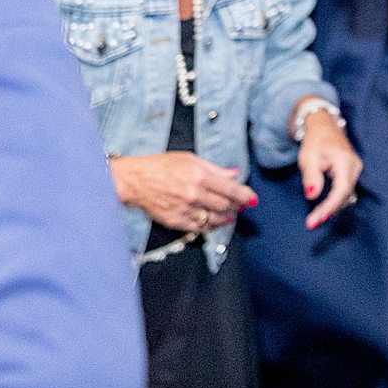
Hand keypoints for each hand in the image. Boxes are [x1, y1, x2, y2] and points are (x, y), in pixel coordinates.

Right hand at [108, 152, 256, 232]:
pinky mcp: (176, 221)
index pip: (231, 189)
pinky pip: (200, 228)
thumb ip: (215, 169)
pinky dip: (210, 226)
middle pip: (226, 205)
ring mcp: (185, 209)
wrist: (135, 181)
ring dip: (226, 217)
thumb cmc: (160, 166)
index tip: (252, 199)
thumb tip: (234, 174)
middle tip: (241, 205)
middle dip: (237, 206)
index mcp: (200, 176)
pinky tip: (213, 221)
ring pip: (215, 219)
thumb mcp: (190, 159)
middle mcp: (194, 194)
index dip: (245, 196)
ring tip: (229, 213)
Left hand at [295, 113, 361, 229]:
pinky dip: (335, 201)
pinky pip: (345, 191)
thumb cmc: (315, 141)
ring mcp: (355, 170)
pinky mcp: (351, 173)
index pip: (340, 190)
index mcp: (345, 161)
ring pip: (346, 195)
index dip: (328, 207)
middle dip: (329, 210)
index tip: (314, 220)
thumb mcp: (308, 157)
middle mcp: (355, 167)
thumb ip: (311, 177)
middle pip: (345, 195)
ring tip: (316, 218)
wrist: (324, 127)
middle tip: (311, 223)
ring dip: (332, 208)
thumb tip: (312, 196)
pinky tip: (324, 209)